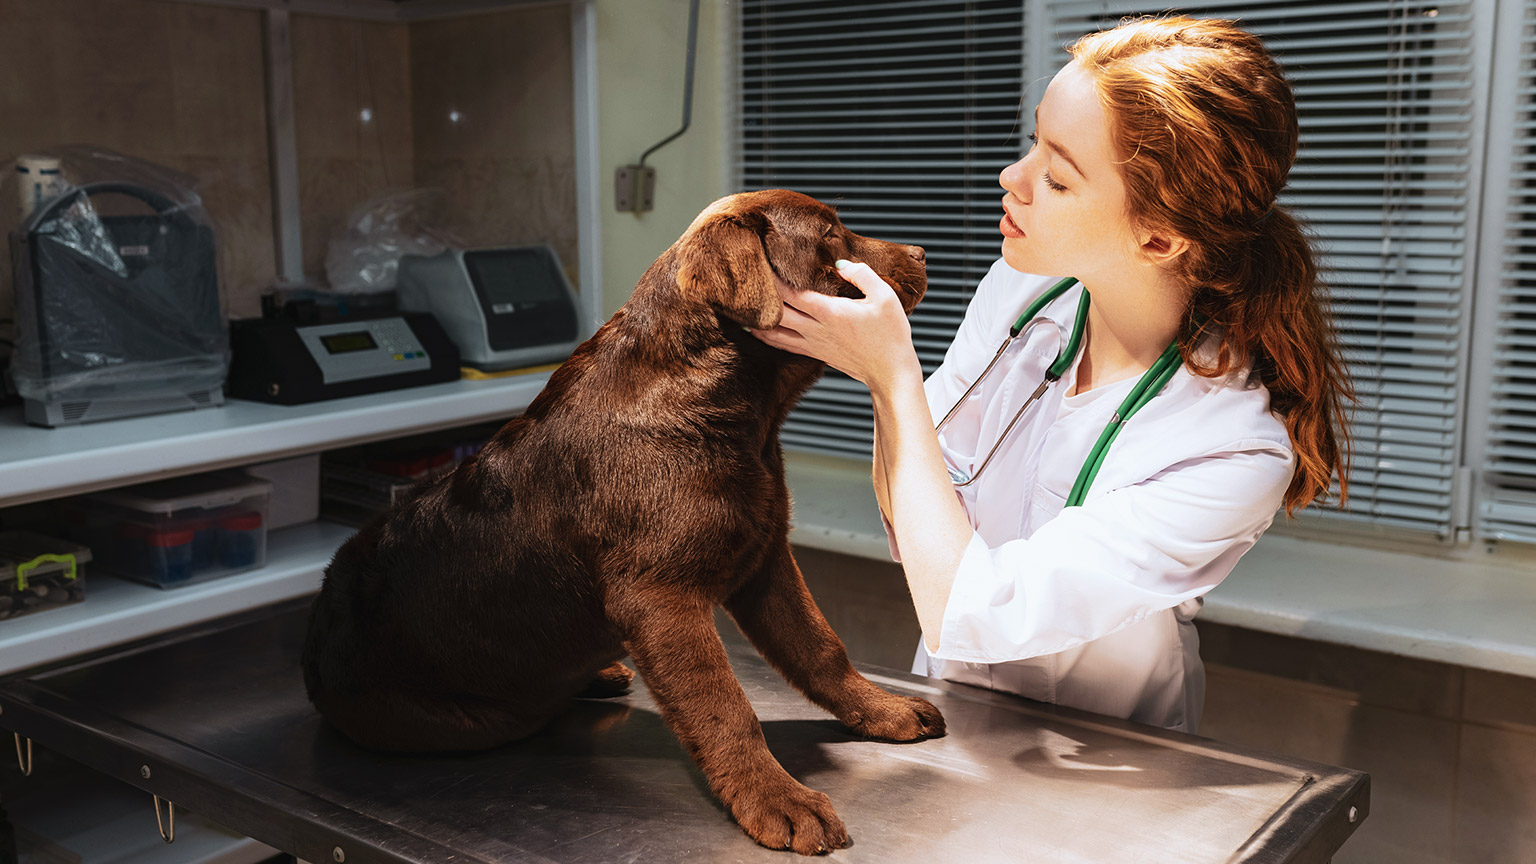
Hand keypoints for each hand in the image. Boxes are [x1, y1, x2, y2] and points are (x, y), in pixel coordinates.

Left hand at [752, 260, 919, 390]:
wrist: (891, 372)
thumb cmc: (891, 335)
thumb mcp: (885, 298)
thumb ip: (862, 275)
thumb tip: (840, 264)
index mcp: (831, 313)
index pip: (792, 294)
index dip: (774, 279)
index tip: (761, 263)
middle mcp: (817, 330)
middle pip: (777, 312)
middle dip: (760, 297)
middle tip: (745, 281)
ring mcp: (814, 344)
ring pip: (775, 332)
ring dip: (756, 320)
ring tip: (739, 308)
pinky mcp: (815, 353)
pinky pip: (784, 344)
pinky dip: (767, 336)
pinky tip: (757, 330)